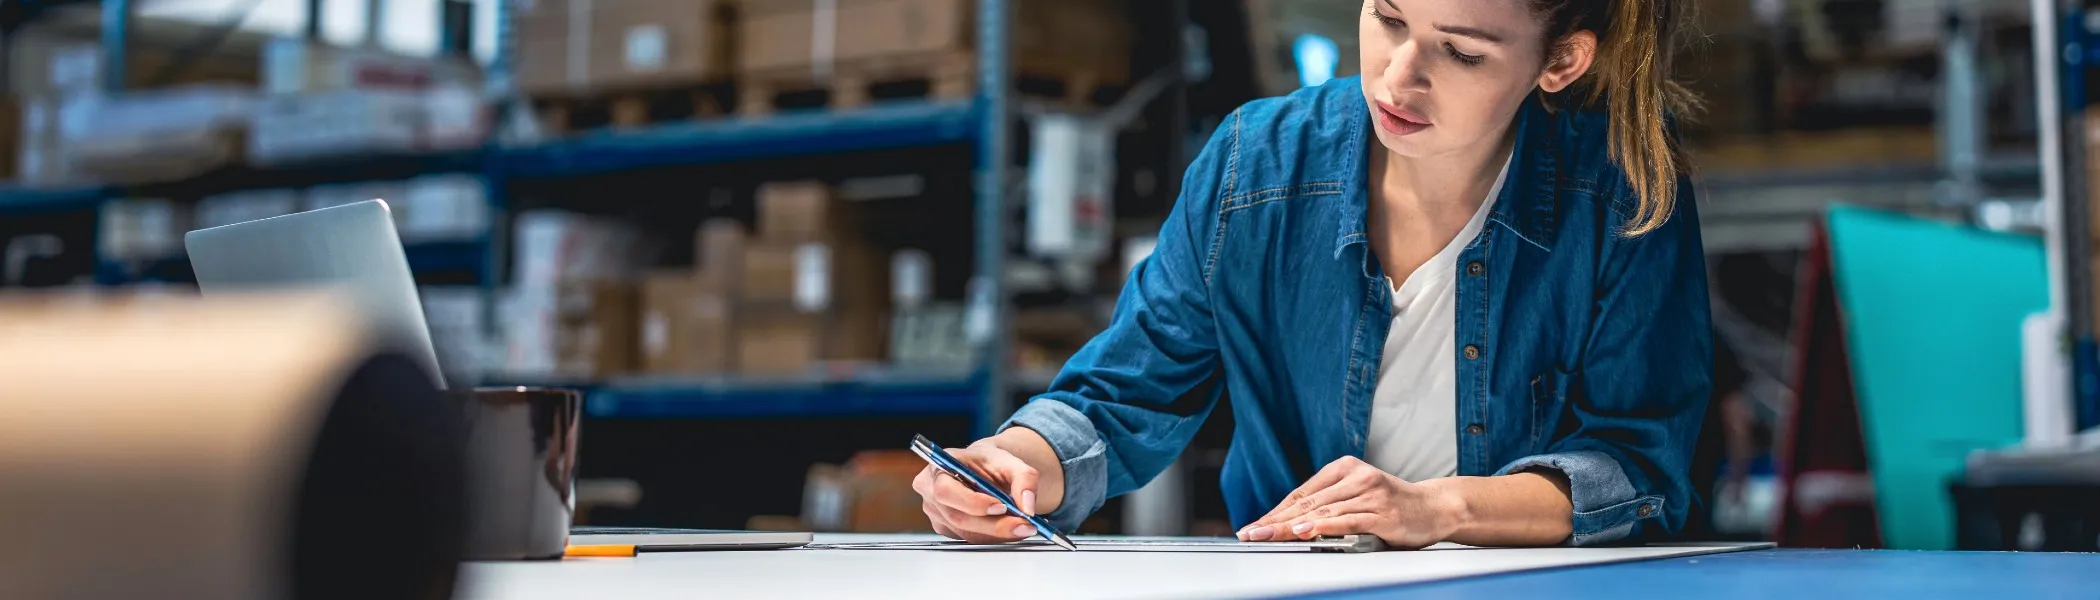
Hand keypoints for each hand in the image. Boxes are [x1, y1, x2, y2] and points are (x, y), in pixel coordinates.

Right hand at [912, 441, 1041, 543]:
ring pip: (966, 532)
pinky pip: (969, 538)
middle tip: (1024, 524)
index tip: (1001, 506)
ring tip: (1022, 526)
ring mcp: (936, 511)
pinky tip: (1007, 527)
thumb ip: (1024, 479)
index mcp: (940, 465)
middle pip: (958, 517)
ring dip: (997, 533)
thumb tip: (1027, 506)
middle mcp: (931, 489)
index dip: (972, 502)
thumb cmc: (990, 463)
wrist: (985, 471)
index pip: (946, 490)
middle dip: (994, 524)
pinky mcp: (945, 527)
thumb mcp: (1011, 461)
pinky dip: (992, 536)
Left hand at [1235, 456, 1463, 549]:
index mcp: (1345, 468)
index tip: (1255, 525)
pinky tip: (1305, 531)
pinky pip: (1347, 520)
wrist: (1436, 507)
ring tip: (1269, 534)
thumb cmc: (1393, 505)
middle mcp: (1356, 477)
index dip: (1275, 511)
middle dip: (1275, 520)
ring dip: (1291, 526)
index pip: (1302, 493)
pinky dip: (1323, 526)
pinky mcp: (1382, 512)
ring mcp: (1370, 493)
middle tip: (1252, 533)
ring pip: (1322, 511)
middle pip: (1307, 502)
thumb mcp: (1358, 496)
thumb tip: (1290, 522)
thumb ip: (1329, 503)